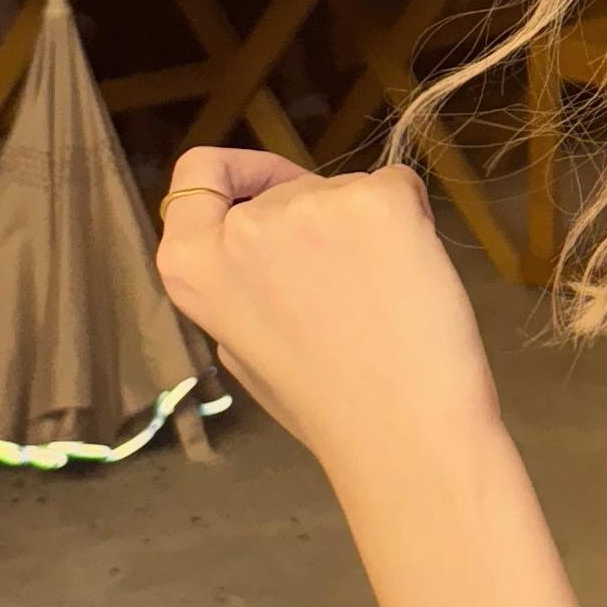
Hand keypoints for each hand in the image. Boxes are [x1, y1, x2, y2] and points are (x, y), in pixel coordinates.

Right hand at [156, 150, 500, 476]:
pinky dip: (413, 220)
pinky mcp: (376, 199)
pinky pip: (400, 187)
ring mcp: (310, 207)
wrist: (404, 431)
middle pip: (290, 191)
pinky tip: (412, 278)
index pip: (195, 177)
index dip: (237, 174)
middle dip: (322, 223)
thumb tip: (256, 248)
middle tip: (351, 292)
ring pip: (348, 190)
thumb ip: (236, 287)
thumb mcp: (242, 350)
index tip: (266, 187)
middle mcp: (243, 227)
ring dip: (369, 227)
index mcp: (193, 266)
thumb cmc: (327, 406)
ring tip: (383, 300)